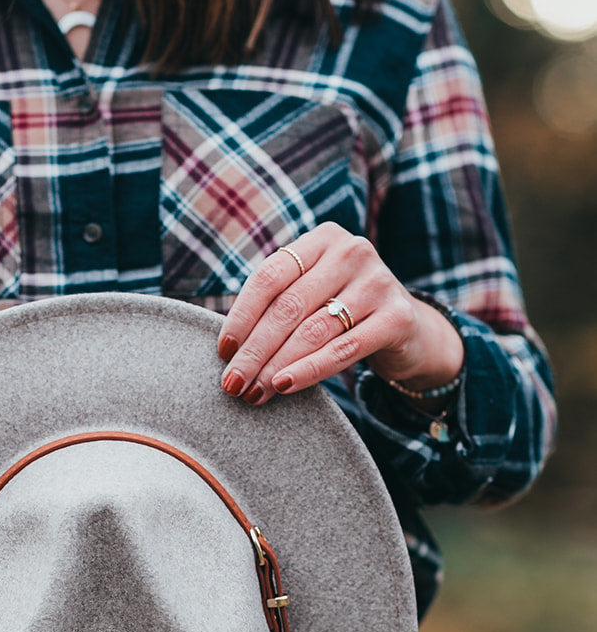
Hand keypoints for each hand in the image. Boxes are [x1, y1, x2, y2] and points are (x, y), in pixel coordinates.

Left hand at [216, 224, 463, 405]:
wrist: (408, 329)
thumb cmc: (343, 314)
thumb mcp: (311, 296)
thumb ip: (277, 306)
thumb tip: (227, 350)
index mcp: (323, 239)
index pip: (269, 276)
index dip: (241, 316)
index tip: (222, 351)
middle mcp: (352, 251)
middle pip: (288, 307)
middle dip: (254, 350)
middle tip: (232, 383)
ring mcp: (378, 281)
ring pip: (312, 331)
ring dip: (275, 366)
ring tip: (253, 392)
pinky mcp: (397, 317)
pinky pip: (342, 349)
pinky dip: (308, 371)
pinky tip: (283, 386)